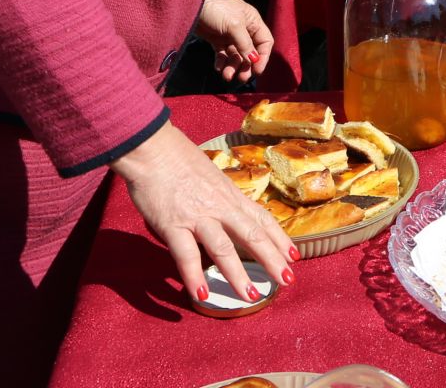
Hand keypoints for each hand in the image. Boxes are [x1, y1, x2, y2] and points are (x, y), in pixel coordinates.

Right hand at [113, 123, 295, 306]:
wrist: (152, 148)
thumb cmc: (177, 159)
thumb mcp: (209, 176)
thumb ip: (219, 196)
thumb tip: (225, 212)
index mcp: (229, 195)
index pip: (262, 219)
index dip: (279, 238)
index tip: (294, 255)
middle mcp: (220, 206)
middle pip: (252, 235)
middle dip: (272, 260)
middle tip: (288, 281)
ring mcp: (198, 216)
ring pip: (224, 249)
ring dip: (238, 275)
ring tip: (252, 297)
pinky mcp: (173, 224)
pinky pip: (185, 254)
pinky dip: (194, 276)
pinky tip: (201, 295)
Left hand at [194, 0, 272, 83]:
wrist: (194, 1)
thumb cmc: (218, 8)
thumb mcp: (234, 25)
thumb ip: (245, 44)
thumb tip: (254, 60)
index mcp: (253, 22)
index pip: (264, 42)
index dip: (263, 57)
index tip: (256, 71)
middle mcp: (243, 30)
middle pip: (250, 52)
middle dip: (246, 66)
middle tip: (241, 78)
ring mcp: (229, 35)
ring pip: (235, 55)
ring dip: (233, 67)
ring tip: (226, 75)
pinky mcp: (216, 39)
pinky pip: (222, 54)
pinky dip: (222, 62)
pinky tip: (218, 68)